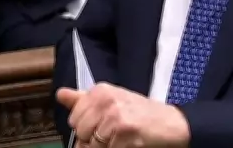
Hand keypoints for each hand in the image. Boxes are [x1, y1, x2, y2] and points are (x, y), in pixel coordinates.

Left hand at [56, 83, 189, 147]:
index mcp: (100, 90)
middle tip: (112, 135)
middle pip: (80, 133)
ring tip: (119, 139)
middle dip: (92, 140)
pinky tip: (127, 143)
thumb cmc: (141, 113)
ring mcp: (114, 116)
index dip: (85, 128)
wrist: (172, 124)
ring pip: (90, 145)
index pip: (73, 118)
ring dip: (104, 147)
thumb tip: (60, 94)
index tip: (101, 126)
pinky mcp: (123, 132)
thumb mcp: (112, 100)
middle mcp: (106, 100)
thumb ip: (83, 99)